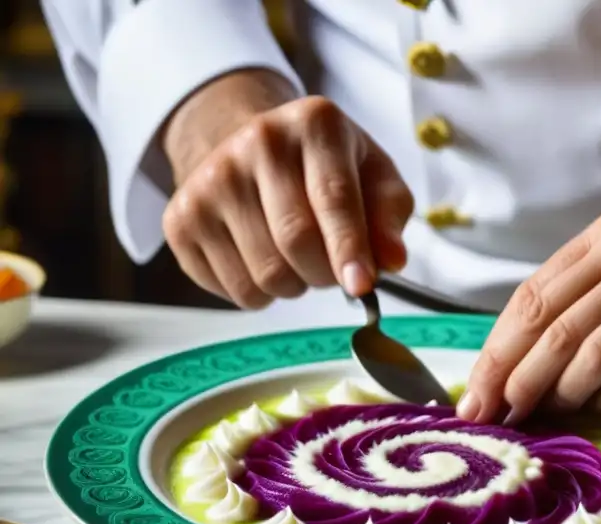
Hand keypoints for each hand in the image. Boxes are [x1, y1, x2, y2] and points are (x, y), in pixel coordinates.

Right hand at [161, 72, 412, 307]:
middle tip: (335, 271)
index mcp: (314, 124)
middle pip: (295, 240)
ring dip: (295, 286)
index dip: (349, 248)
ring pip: (264, 275)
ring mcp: (210, 179)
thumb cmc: (330, 170)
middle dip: (326, 273)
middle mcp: (256, 142)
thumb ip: (389, 217)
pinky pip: (233, 290)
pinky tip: (263, 259)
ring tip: (298, 259)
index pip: (332, 197)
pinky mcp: (181, 219)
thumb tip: (391, 262)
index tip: (362, 286)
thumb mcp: (375, 177)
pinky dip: (260, 294)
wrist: (256, 151)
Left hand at [459, 200, 600, 422]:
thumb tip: (539, 346)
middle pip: (549, 333)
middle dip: (510, 384)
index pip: (530, 299)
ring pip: (586, 358)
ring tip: (539, 421)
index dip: (496, 351)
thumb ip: (594, 281)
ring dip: (556, 397)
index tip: (475, 390)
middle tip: (490, 419)